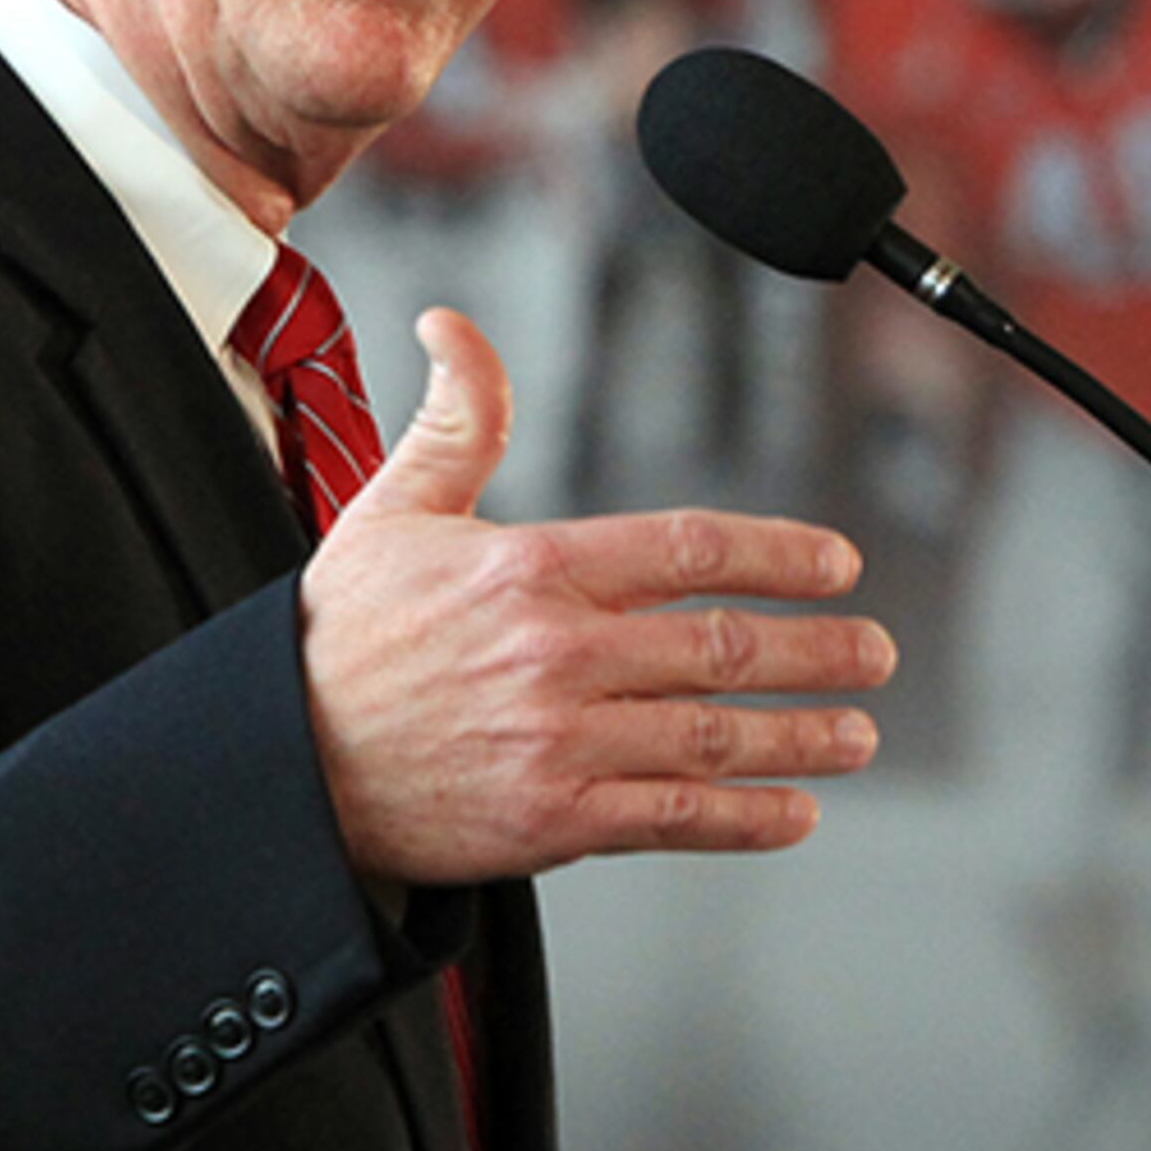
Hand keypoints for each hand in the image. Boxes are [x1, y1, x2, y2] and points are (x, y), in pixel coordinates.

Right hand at [298, 309, 896, 884]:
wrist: (277, 764)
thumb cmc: (338, 640)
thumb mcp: (392, 511)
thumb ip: (456, 420)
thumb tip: (456, 329)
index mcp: (533, 568)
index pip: (689, 549)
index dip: (780, 555)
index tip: (837, 565)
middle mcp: (557, 653)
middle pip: (722, 646)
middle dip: (817, 650)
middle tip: (873, 651)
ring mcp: (559, 741)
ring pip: (713, 735)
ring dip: (803, 737)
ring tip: (857, 733)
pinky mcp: (550, 820)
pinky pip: (672, 818)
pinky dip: (745, 821)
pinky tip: (794, 814)